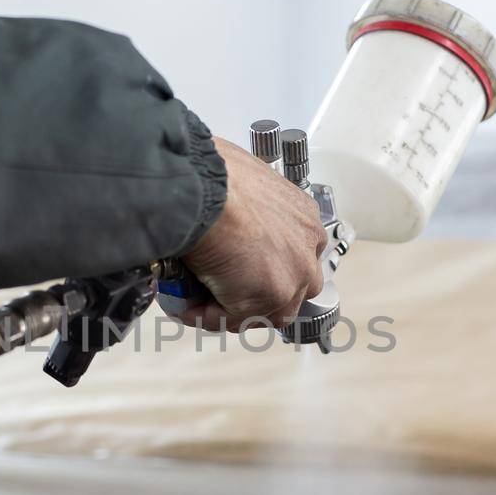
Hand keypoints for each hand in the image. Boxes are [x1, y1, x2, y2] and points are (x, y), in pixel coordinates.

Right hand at [179, 137, 327, 330]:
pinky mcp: (272, 295)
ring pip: (268, 310)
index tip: (238, 273)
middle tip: (222, 293)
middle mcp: (308, 245)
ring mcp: (295, 273)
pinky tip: (188, 305)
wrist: (202, 187)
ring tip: (197, 302)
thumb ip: (244, 212)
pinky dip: (210, 316)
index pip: (294, 256)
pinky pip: (237, 318)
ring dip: (232, 310)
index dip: (264, 269)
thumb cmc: (212, 176)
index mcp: (302, 216)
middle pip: (292, 287)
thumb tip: (221, 221)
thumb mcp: (241, 187)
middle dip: (258, 296)